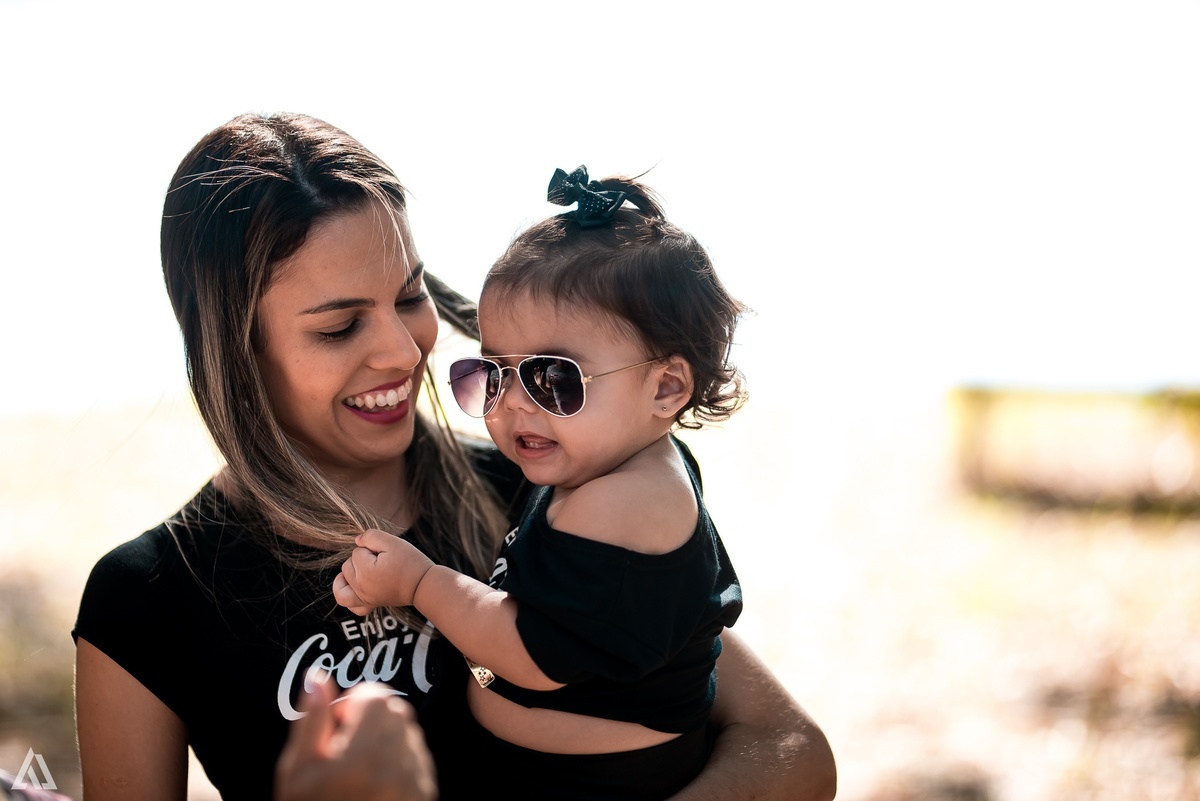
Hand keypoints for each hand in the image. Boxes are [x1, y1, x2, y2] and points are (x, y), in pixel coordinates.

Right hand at [275, 674, 436, 800]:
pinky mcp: (426, 795)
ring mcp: (416, 784)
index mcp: (361, 759)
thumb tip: (319, 677)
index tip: (337, 724)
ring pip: (410, 733)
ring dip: (387, 738)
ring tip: (359, 767)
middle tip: (345, 745)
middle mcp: (396, 769)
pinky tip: (375, 782)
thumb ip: (310, 721)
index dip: (354, 702)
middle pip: (397, 710)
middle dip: (371, 718)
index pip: (378, 697)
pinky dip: (401, 760)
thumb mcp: (296, 772)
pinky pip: (420, 758)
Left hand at [333, 529, 433, 613]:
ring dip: (345, 577)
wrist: (423, 585)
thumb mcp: (393, 542)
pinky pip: (351, 606)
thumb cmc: (411, 563)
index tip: (386, 553)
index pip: (356, 552)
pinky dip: (347, 597)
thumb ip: (371, 536)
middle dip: (361, 559)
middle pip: (347, 566)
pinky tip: (354, 587)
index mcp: (365, 572)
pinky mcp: (370, 604)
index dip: (370, 548)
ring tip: (357, 570)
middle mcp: (361, 587)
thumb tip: (357, 541)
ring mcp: (365, 598)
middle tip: (381, 560)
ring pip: (341, 587)